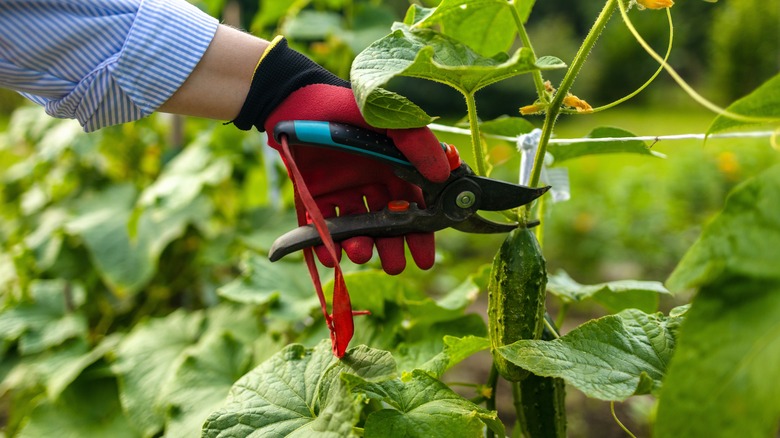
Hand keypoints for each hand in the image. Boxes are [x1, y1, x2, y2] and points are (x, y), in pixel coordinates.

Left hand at [266, 84, 448, 273]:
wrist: (290, 99)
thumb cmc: (342, 106)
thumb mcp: (386, 120)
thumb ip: (417, 144)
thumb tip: (445, 176)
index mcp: (391, 166)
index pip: (413, 206)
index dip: (420, 233)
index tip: (424, 257)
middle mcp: (368, 182)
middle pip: (386, 224)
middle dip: (392, 247)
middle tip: (395, 265)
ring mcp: (339, 191)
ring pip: (356, 229)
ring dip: (361, 246)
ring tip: (361, 254)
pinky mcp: (311, 197)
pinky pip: (321, 227)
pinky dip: (326, 244)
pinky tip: (331, 254)